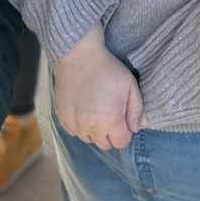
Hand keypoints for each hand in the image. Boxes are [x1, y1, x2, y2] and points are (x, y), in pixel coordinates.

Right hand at [53, 24, 146, 149]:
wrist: (78, 56)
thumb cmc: (107, 69)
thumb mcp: (130, 85)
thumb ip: (136, 110)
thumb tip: (134, 129)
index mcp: (110, 120)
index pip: (121, 142)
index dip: (124, 131)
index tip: (122, 117)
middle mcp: (91, 127)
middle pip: (104, 144)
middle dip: (110, 133)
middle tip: (109, 112)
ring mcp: (74, 124)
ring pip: (88, 139)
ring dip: (94, 130)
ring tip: (96, 109)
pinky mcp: (62, 119)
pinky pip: (75, 132)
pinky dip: (80, 125)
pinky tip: (84, 108)